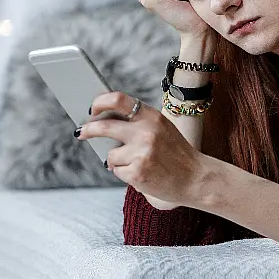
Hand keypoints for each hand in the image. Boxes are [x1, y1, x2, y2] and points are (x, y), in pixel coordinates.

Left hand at [77, 91, 206, 207]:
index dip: (100, 102)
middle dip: (88, 130)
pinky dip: (124, 174)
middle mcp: (145, 133)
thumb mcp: (162, 129)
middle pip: (104, 127)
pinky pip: (117, 171)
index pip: (119, 100)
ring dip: (116, 161)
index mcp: (152, 117)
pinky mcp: (137, 174)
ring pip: (110, 155)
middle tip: (81, 132)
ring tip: (137, 164)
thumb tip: (101, 121)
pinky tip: (142, 174)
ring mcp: (141, 154)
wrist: (197, 179)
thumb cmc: (176, 154)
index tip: (92, 109)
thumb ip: (137, 123)